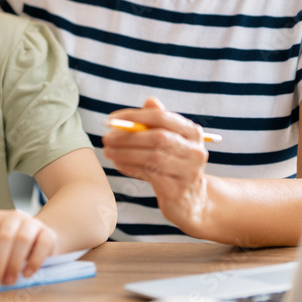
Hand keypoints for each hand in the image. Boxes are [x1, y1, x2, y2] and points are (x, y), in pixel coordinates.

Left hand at [0, 210, 58, 288]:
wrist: (39, 238)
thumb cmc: (11, 245)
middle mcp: (13, 217)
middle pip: (4, 237)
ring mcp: (32, 223)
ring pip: (23, 239)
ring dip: (14, 263)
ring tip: (9, 281)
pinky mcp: (48, 233)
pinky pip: (42, 245)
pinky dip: (34, 261)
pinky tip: (26, 274)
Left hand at [102, 97, 209, 235]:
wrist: (191, 200)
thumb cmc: (175, 164)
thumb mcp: (170, 141)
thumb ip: (159, 122)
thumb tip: (149, 100)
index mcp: (193, 132)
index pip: (162, 117)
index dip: (135, 116)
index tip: (112, 119)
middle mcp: (195, 151)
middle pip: (157, 138)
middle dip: (127, 136)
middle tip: (107, 137)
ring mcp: (188, 172)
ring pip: (152, 158)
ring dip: (125, 153)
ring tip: (108, 151)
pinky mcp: (177, 190)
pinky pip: (149, 175)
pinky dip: (130, 167)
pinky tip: (118, 163)